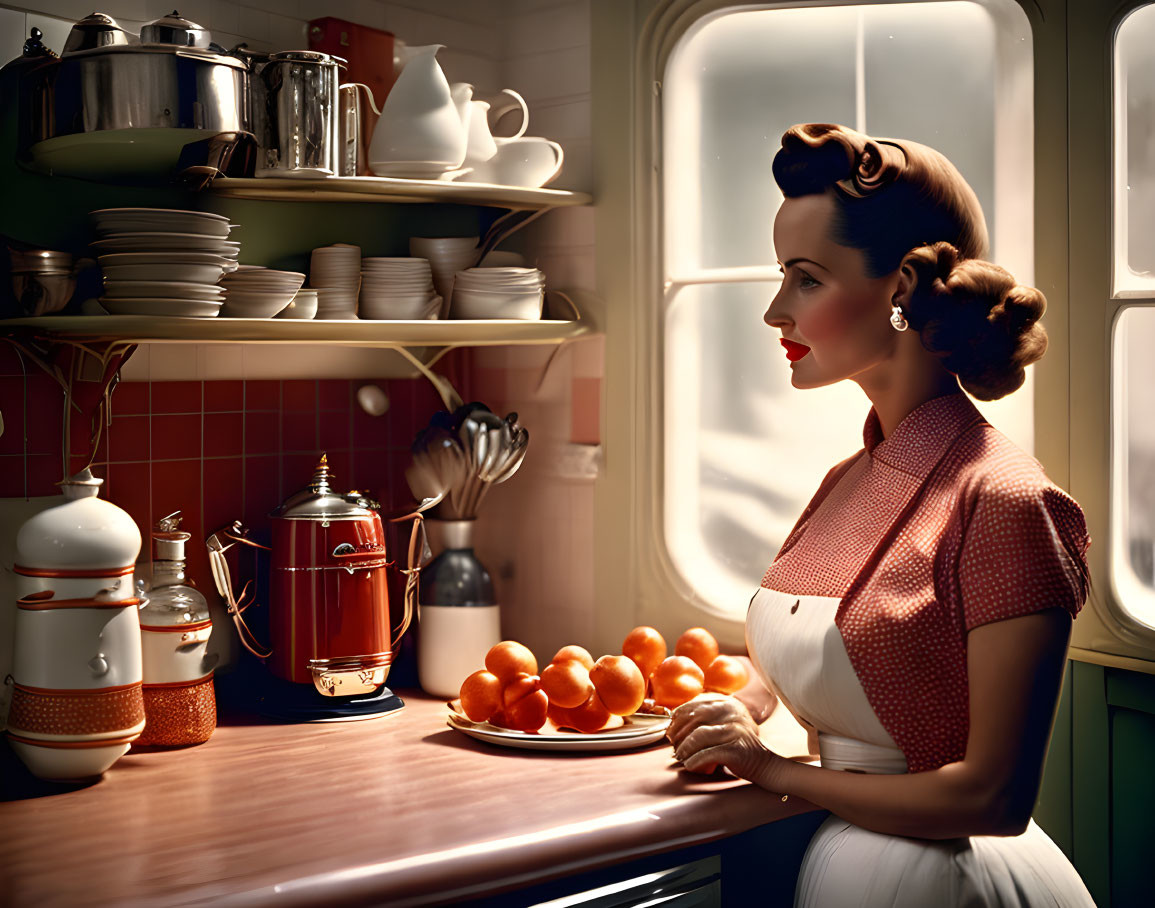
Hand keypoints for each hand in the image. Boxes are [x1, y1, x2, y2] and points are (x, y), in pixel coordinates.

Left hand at [666, 693, 781, 784]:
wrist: (765, 764)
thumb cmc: (739, 746)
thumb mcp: (726, 726)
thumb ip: (708, 720)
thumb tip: (674, 724)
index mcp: (728, 705)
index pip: (696, 706)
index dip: (679, 718)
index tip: (670, 729)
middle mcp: (732, 714)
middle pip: (695, 719)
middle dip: (679, 734)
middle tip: (673, 747)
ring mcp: (735, 730)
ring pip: (699, 736)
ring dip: (685, 748)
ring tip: (680, 757)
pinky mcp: (736, 749)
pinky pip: (708, 753)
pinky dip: (695, 760)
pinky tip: (689, 765)